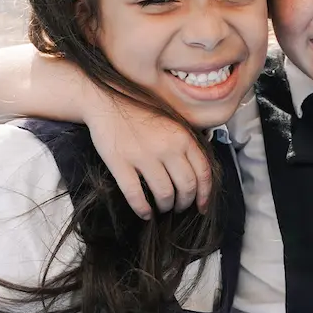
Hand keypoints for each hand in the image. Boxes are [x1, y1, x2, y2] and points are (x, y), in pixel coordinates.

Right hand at [83, 88, 212, 219]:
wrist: (107, 99)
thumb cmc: (140, 110)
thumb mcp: (172, 121)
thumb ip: (186, 142)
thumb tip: (198, 171)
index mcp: (182, 136)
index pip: (203, 172)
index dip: (205, 193)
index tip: (202, 205)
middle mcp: (167, 147)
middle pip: (187, 186)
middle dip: (185, 203)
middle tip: (180, 207)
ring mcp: (143, 156)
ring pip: (164, 194)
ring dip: (165, 206)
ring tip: (162, 208)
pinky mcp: (120, 163)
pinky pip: (136, 195)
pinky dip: (143, 210)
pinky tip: (145, 213)